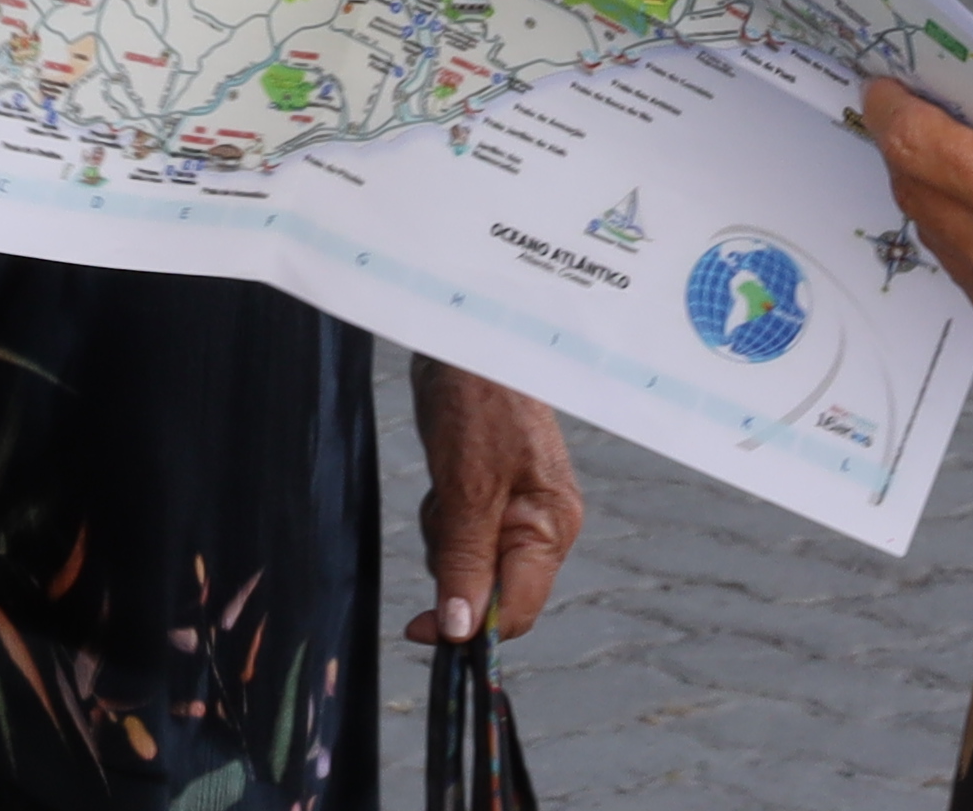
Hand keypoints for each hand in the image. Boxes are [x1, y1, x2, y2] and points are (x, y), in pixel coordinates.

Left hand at [409, 362, 584, 644]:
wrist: (465, 340)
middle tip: (443, 514)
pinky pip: (460, 528)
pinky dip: (443, 511)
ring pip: (467, 558)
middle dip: (453, 563)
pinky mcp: (490, 489)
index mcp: (551, 528)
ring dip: (443, 532)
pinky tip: (445, 474)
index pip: (516, 610)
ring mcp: (516, 507)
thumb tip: (461, 631)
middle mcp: (541, 525)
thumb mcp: (468, 489)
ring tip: (446, 482)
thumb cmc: (478, 404)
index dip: (470, 628)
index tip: (420, 628)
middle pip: (490, 587)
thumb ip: (466, 561)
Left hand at [865, 77, 972, 364]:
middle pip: (913, 192)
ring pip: (934, 238)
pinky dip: (969, 243)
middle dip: (909, 148)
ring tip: (968, 168)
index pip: (915, 145)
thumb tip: (947, 94)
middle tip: (923, 118)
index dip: (890, 109)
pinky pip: (966, 279)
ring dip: (937, 197)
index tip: (884, 90)